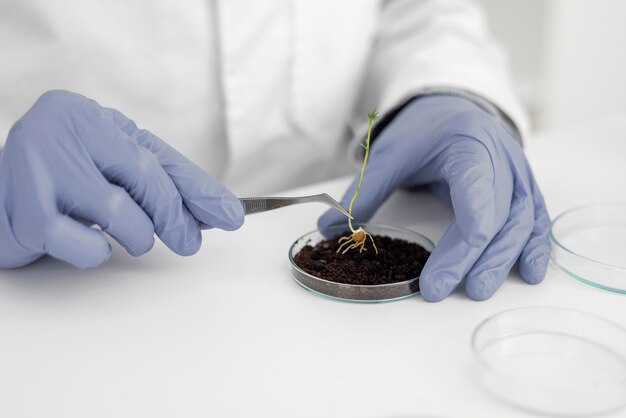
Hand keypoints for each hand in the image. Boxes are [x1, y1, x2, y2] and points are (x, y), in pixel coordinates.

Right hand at [0, 90, 243, 268]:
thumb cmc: (68, 174)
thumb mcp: (116, 164)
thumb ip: (164, 182)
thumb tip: (219, 211)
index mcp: (86, 117)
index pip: (156, 157)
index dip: (197, 189)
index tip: (231, 215)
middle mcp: (56, 132)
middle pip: (141, 176)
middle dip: (174, 216)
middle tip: (188, 240)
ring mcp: (31, 171)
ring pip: (114, 213)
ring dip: (133, 235)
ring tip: (129, 235)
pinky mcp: (19, 215)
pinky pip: (78, 245)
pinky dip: (94, 251)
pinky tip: (88, 241)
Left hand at [319, 95, 550, 300]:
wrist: (453, 103)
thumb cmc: (424, 127)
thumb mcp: (390, 152)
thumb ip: (363, 191)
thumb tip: (330, 228)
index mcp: (471, 149)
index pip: (476, 206)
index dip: (458, 251)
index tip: (433, 284)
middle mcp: (503, 162)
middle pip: (502, 220)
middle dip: (482, 261)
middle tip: (459, 294)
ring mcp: (519, 174)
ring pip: (524, 222)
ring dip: (506, 260)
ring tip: (482, 291)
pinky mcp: (523, 186)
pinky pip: (535, 218)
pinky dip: (534, 246)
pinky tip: (529, 273)